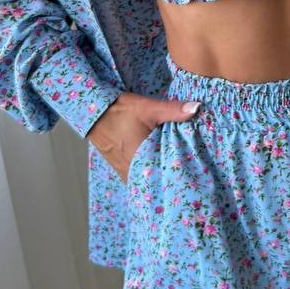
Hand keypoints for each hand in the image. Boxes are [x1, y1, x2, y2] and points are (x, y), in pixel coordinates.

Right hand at [85, 92, 200, 184]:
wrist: (92, 111)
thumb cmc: (118, 110)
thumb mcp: (148, 108)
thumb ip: (173, 110)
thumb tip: (196, 108)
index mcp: (141, 159)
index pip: (164, 177)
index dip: (178, 177)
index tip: (193, 178)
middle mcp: (131, 169)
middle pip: (155, 180)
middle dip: (169, 178)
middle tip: (187, 177)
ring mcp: (123, 170)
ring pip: (144, 179)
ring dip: (156, 176)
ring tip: (174, 174)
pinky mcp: (119, 166)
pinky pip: (136, 175)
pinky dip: (145, 172)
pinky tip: (155, 168)